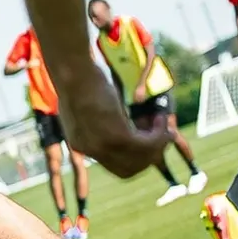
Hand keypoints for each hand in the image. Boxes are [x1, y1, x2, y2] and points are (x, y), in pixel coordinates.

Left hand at [54, 69, 171, 178]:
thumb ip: (105, 121)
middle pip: (130, 169)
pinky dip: (158, 135)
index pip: (116, 167)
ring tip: (163, 123)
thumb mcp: (90, 106)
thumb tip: (128, 124)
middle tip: (163, 134)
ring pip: (142, 158)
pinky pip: (145, 145)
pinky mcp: (115, 135)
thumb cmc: (82, 79)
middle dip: (152, 155)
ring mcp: (102, 145)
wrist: (74, 69)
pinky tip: (160, 119)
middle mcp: (90, 150)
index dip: (138, 158)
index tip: (150, 140)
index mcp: (82, 143)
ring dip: (159, 143)